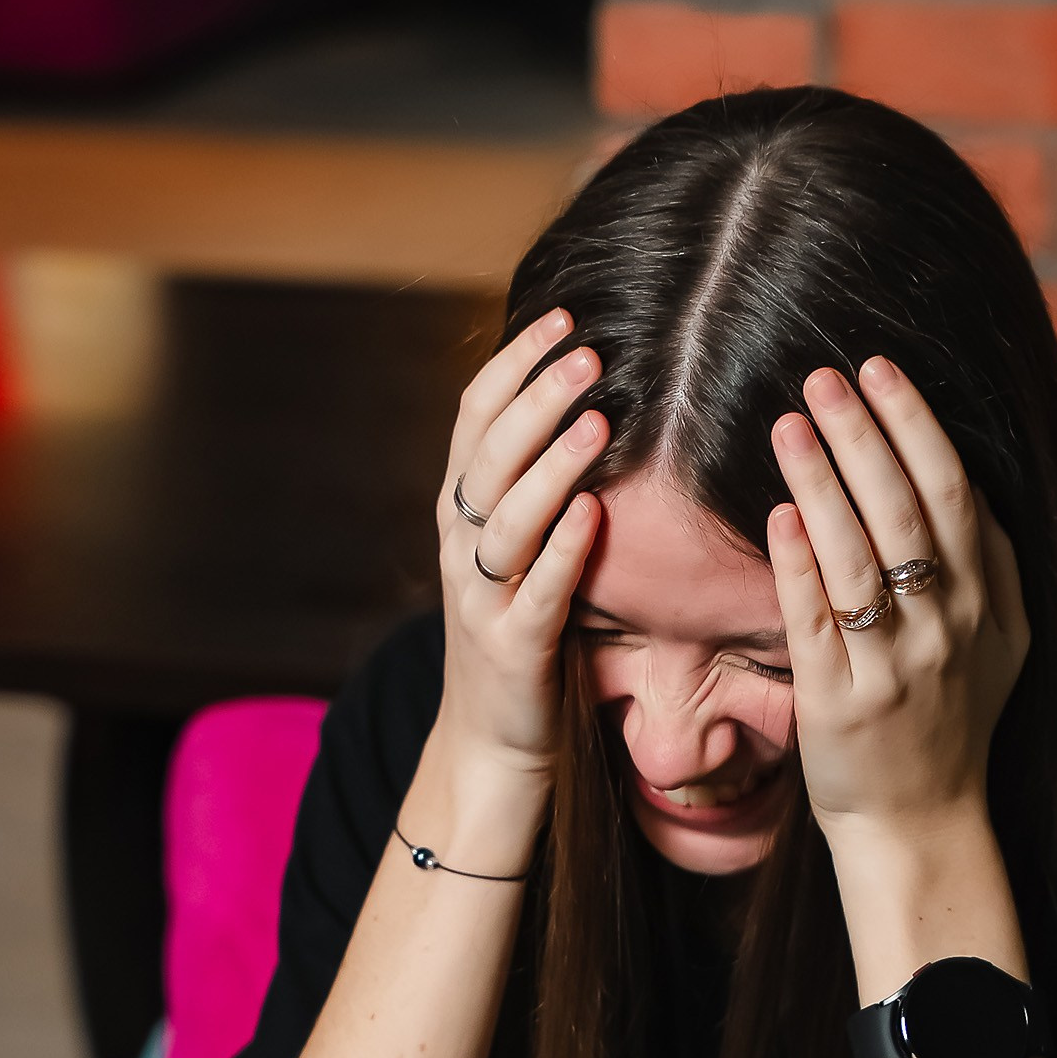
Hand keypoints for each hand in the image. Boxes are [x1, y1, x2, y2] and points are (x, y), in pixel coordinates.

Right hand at [434, 308, 608, 790]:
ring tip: (597, 418)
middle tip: (588, 352)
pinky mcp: (513, 649)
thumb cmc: (522, 632)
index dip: (515, 364)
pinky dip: (563, 549)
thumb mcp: (516, 549)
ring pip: (506, 517)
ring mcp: (482, 598)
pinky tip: (594, 513)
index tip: (562, 316)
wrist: (493, 741)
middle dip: (537, 399)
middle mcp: (459, 545)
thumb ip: (534, 484)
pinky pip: (538, 591)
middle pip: (489, 455)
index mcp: (460, 511)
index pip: (476, 417)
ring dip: (551, 464)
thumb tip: (583, 401)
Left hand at [764, 358, 1028, 849]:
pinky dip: (799, 566)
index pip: (953, 492)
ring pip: (860, 559)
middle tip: (823, 377)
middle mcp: (947, 629)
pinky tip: (778, 515)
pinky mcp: (841, 705)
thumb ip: (991, 564)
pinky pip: (819, 623)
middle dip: (865, 435)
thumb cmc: (950, 723)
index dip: (915, 424)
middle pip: (908, 512)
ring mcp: (895, 668)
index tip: (877, 369)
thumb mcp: (1001, 643)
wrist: (921, 825)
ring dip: (823, 482)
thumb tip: (967, 479)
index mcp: (987, 603)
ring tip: (789, 424)